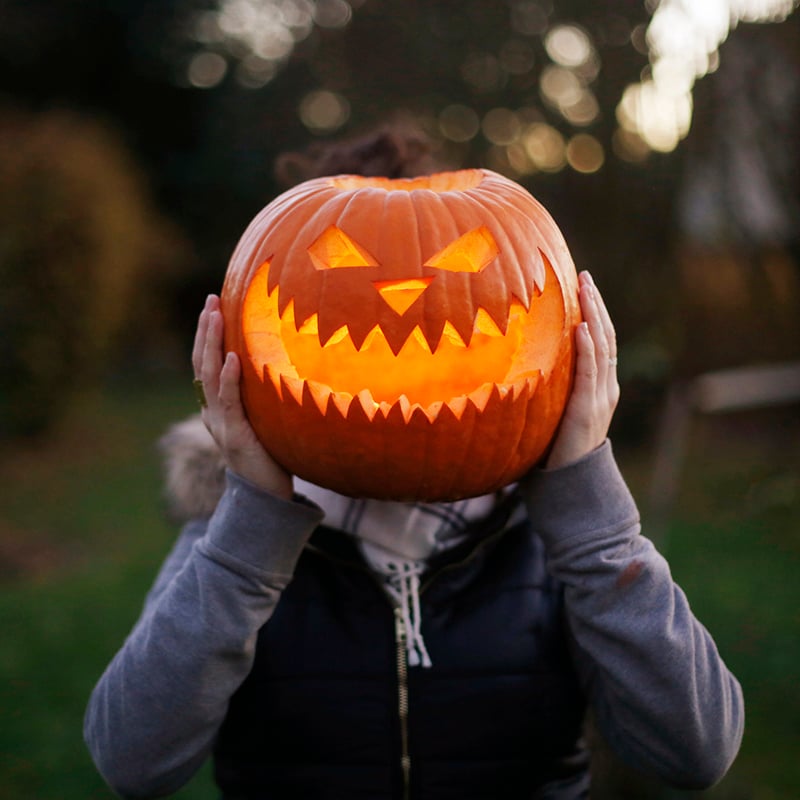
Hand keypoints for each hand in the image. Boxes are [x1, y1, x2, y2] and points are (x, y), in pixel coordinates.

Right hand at [192, 295, 292, 498]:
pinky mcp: (236, 436)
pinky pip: (230, 403)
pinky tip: (234, 357)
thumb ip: (259, 397)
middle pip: (202, 363)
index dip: (207, 335)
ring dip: (212, 344)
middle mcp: (213, 412)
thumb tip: (273, 366)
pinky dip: (229, 379)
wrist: (267, 497)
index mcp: (217, 407)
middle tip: (210, 300)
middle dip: (205, 330)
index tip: (212, 306)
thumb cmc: (271, 455)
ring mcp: (221, 424)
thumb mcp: (263, 419)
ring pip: (209, 377)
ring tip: (215, 316)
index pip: (206, 364)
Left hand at [545, 271, 619, 469]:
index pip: (600, 341)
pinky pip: (591, 371)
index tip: (583, 286)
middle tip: (585, 277)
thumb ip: (547, 390)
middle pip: (605, 336)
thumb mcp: (553, 412)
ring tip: (586, 288)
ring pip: (602, 347)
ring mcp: (600, 396)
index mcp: (598, 387)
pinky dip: (589, 347)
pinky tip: (583, 326)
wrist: (570, 483)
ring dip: (594, 315)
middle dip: (596, 305)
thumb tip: (518, 368)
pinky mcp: (588, 408)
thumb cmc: (555, 450)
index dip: (594, 313)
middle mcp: (604, 387)